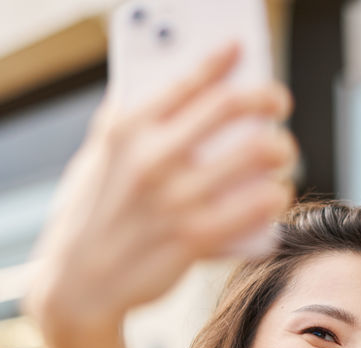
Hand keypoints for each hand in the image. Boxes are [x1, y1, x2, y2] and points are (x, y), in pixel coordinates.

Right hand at [25, 43, 296, 347]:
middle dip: (266, 98)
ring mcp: (175, 200)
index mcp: (126, 131)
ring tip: (280, 153)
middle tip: (278, 102)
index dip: (221, 59)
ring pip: (258, 153)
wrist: (79, 286)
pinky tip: (273, 195)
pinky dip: (274, 197)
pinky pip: (258, 207)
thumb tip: (171, 90)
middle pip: (231, 107)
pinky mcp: (196, 238)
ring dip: (281, 149)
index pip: (186, 80)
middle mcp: (151, 159)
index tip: (242, 49)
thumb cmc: (92, 217)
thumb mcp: (95, 160)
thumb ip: (127, 126)